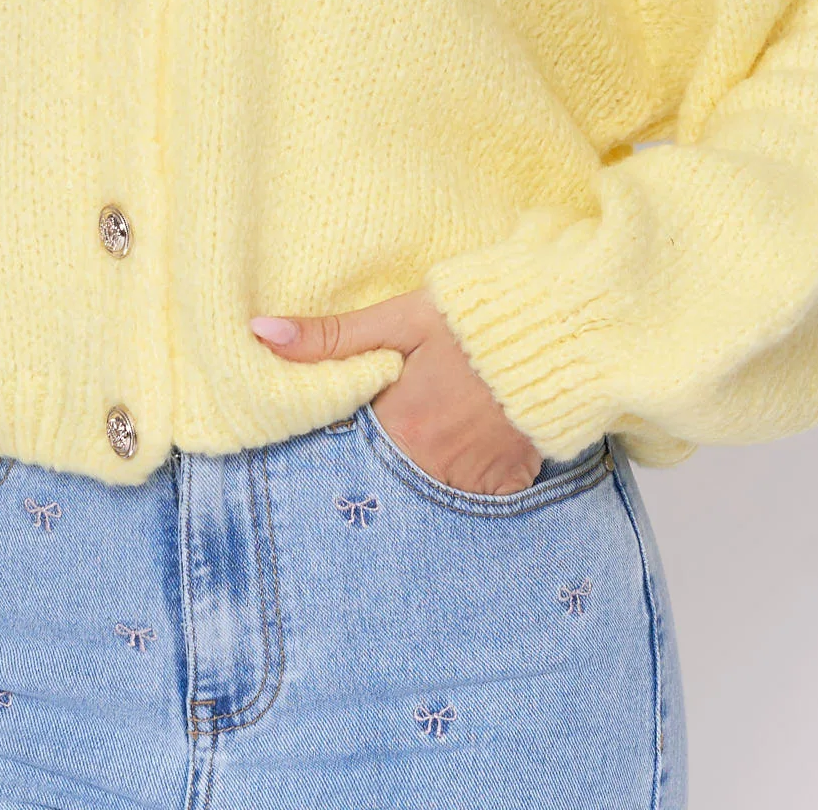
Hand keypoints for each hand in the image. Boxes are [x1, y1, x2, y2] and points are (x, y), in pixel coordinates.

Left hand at [250, 288, 542, 495]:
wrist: (558, 330)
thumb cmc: (473, 317)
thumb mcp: (400, 317)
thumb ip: (331, 336)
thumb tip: (259, 333)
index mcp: (397, 426)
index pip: (342, 451)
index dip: (332, 441)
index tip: (320, 439)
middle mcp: (430, 465)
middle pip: (383, 478)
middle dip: (373, 466)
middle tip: (378, 441)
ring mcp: (472, 481)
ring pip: (423, 491)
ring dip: (416, 474)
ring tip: (423, 441)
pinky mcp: (507, 483)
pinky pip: (471, 500)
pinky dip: (459, 480)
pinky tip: (458, 452)